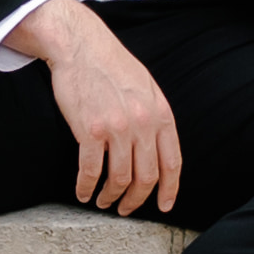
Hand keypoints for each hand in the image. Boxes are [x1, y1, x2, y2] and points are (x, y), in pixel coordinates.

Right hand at [27, 1, 183, 218]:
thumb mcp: (146, 87)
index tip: (163, 206)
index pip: (172, 163)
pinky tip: (82, 191)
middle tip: (126, 209)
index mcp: (161, 114)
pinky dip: (86, 187)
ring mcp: (117, 128)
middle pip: (146, 177)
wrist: (81, 45)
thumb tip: (158, 148)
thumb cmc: (112, 64)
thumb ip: (155, 116)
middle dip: (136, 200)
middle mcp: (143, 123)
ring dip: (110, 197)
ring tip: (102, 201)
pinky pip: (90, 171)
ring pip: (119, 179)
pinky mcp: (89, 131)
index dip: (169, 190)